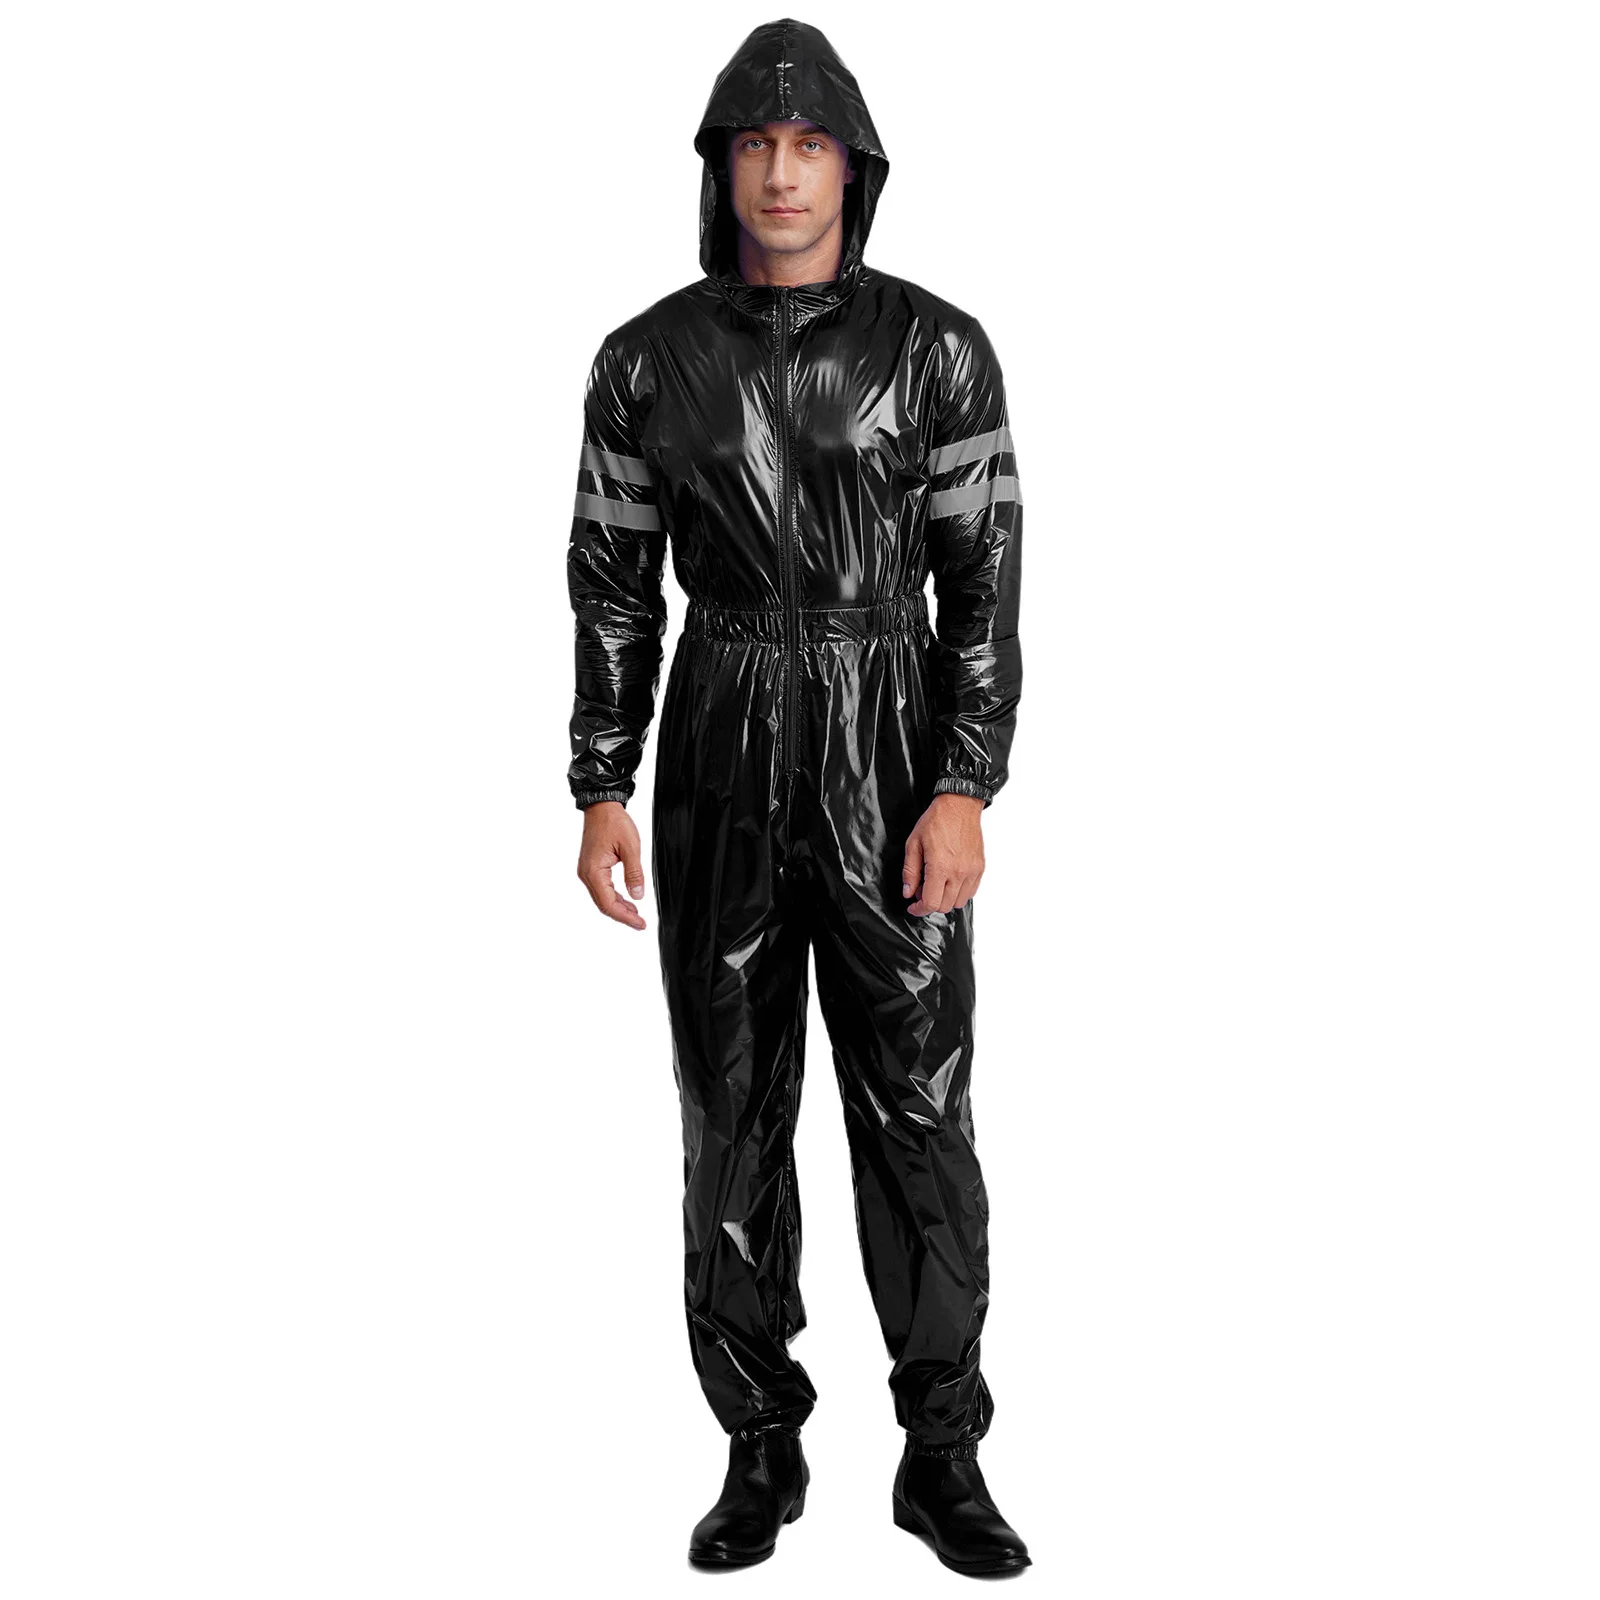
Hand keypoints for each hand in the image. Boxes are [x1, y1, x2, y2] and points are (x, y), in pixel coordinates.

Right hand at [577, 801, 648, 929]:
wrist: (601, 807)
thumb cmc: (614, 822)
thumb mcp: (631, 847)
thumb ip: (635, 873)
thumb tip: (638, 896)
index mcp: (594, 871)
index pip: (608, 903)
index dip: (625, 917)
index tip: (640, 923)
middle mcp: (586, 874)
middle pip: (604, 904)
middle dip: (623, 916)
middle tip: (641, 923)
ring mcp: (587, 872)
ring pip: (602, 898)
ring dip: (619, 907)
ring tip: (636, 915)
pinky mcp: (591, 868)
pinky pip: (602, 889)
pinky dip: (615, 897)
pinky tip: (627, 900)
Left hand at [902, 793, 984, 915]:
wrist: (960, 806)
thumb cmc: (937, 820)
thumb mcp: (914, 844)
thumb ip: (910, 871)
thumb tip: (908, 892)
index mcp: (940, 867)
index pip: (931, 903)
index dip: (919, 910)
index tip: (913, 907)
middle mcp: (959, 872)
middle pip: (944, 906)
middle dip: (930, 903)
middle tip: (922, 890)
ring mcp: (972, 871)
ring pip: (958, 902)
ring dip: (945, 899)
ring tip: (937, 884)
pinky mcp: (979, 868)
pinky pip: (970, 892)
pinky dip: (959, 892)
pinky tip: (950, 880)